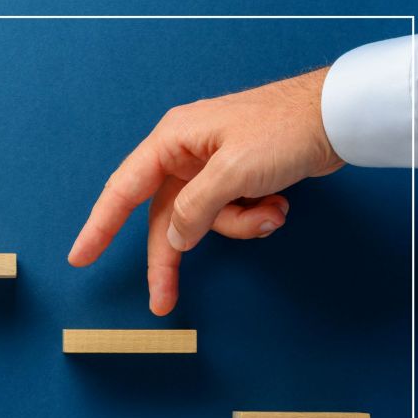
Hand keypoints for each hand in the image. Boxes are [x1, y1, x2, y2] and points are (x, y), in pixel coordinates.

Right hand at [68, 68, 344, 315]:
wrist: (338, 116)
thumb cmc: (283, 130)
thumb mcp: (233, 173)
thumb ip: (195, 209)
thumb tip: (173, 240)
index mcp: (172, 142)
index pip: (122, 190)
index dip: (98, 226)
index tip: (79, 257)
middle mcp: (184, 154)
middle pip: (163, 217)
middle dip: (172, 257)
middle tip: (163, 301)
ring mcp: (210, 167)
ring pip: (202, 219)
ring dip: (237, 226)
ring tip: (272, 213)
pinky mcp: (235, 177)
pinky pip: (228, 212)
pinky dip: (253, 216)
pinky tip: (278, 203)